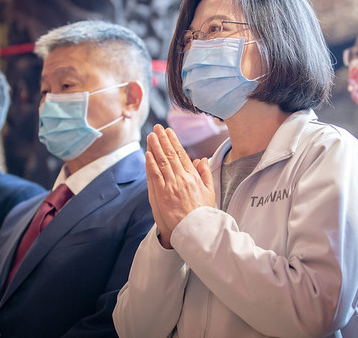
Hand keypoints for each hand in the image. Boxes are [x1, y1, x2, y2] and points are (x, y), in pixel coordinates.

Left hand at [146, 124, 214, 248]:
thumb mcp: (210, 191)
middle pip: (170, 155)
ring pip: (162, 162)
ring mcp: (171, 186)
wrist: (196, 229)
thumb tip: (201, 159)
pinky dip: (151, 163)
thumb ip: (205, 173)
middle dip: (163, 140)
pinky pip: (155, 176)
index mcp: (193, 177)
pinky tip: (148, 154)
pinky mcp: (162, 195)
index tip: (169, 132)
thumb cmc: (203, 212)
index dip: (174, 142)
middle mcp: (182, 178)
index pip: (182, 155)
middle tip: (157, 128)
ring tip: (151, 136)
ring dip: (156, 147)